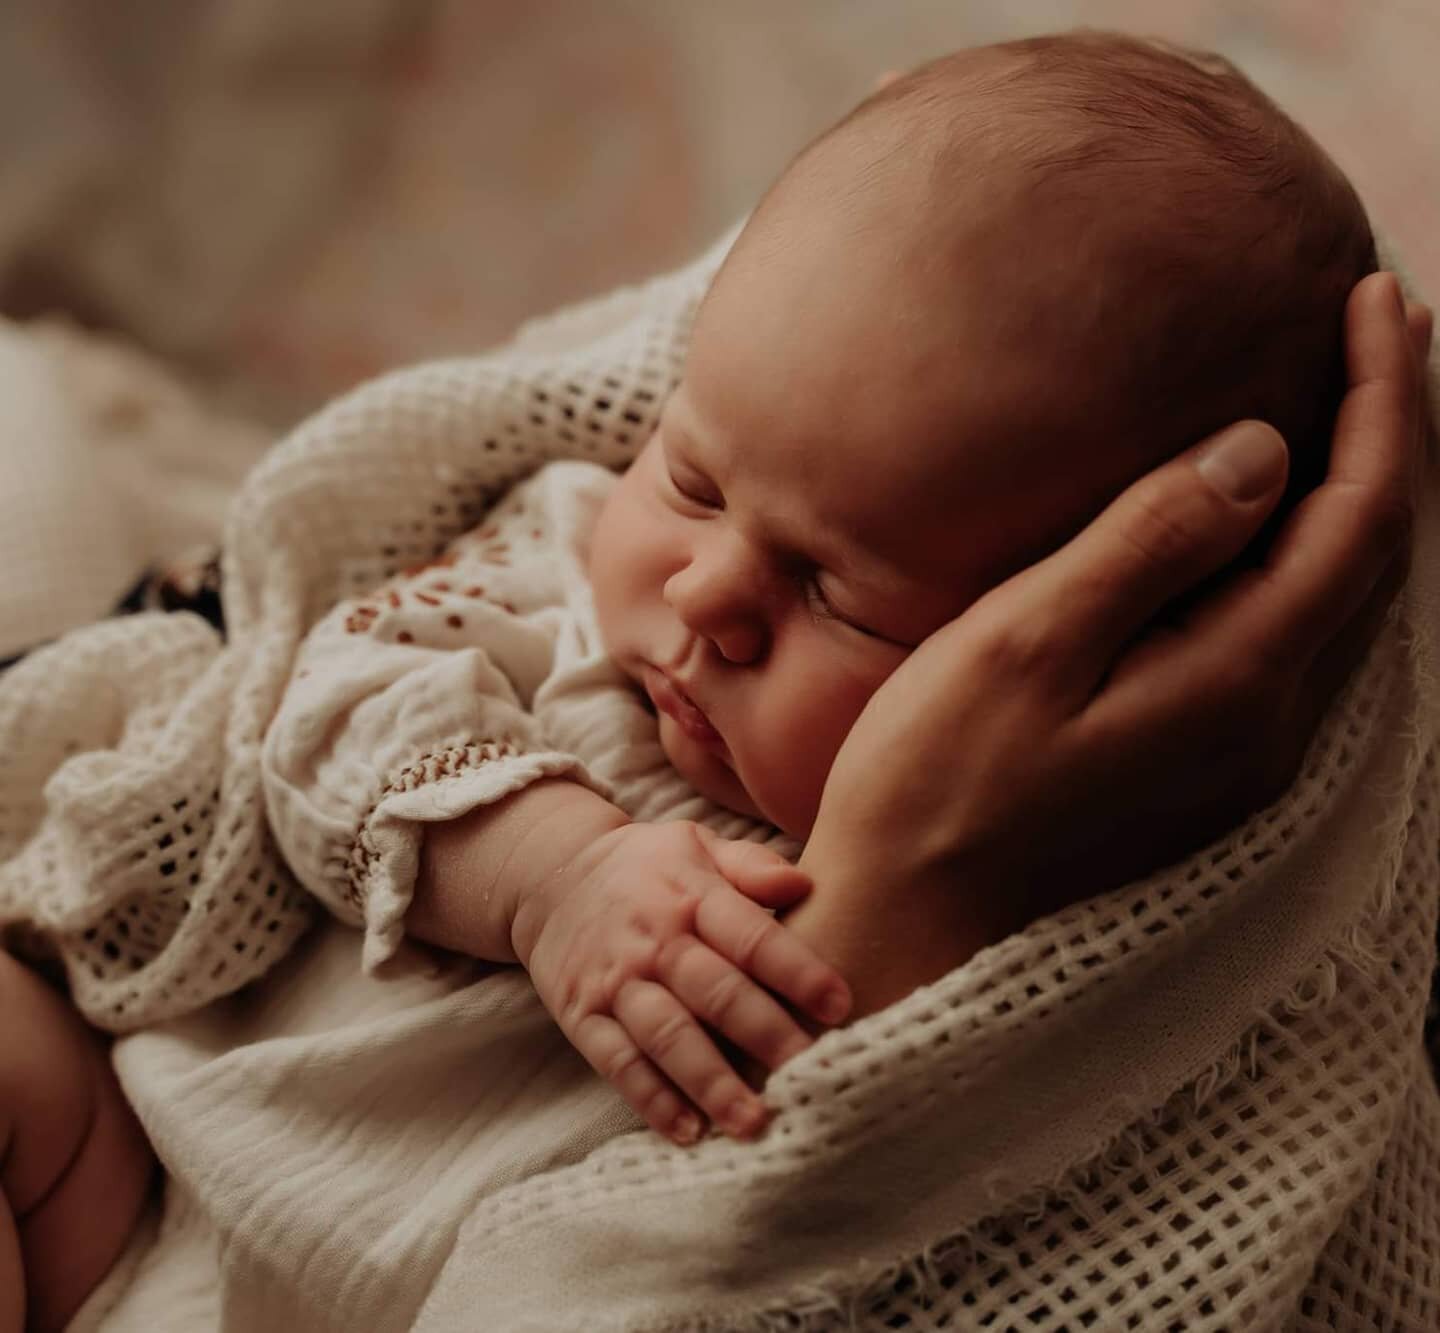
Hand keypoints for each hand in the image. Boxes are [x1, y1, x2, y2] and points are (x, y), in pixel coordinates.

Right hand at [510, 821, 850, 1143]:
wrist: (551, 876)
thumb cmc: (646, 867)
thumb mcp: (696, 844)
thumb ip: (751, 865)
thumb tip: (804, 884)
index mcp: (691, 895)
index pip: (751, 936)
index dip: (796, 970)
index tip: (840, 1005)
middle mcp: (654, 941)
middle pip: (716, 993)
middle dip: (766, 1036)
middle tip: (812, 1075)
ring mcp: (616, 982)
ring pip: (668, 1037)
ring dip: (712, 1082)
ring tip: (755, 1122)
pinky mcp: (584, 1017)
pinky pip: (618, 1063)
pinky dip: (652, 1100)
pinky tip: (689, 1132)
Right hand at [790, 272, 1430, 1014]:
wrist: (911, 922)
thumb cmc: (936, 784)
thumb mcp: (1024, 646)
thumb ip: (1147, 545)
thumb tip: (1260, 451)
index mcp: (1235, 684)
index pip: (1358, 516)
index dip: (1383, 399)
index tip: (1375, 297)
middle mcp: (1267, 726)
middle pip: (1373, 557)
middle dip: (1390, 432)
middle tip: (1383, 327)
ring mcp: (1241, 757)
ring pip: (1341, 601)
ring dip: (1355, 494)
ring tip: (1349, 404)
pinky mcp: (1203, 770)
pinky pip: (1294, 640)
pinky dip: (1306, 558)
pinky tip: (1273, 526)